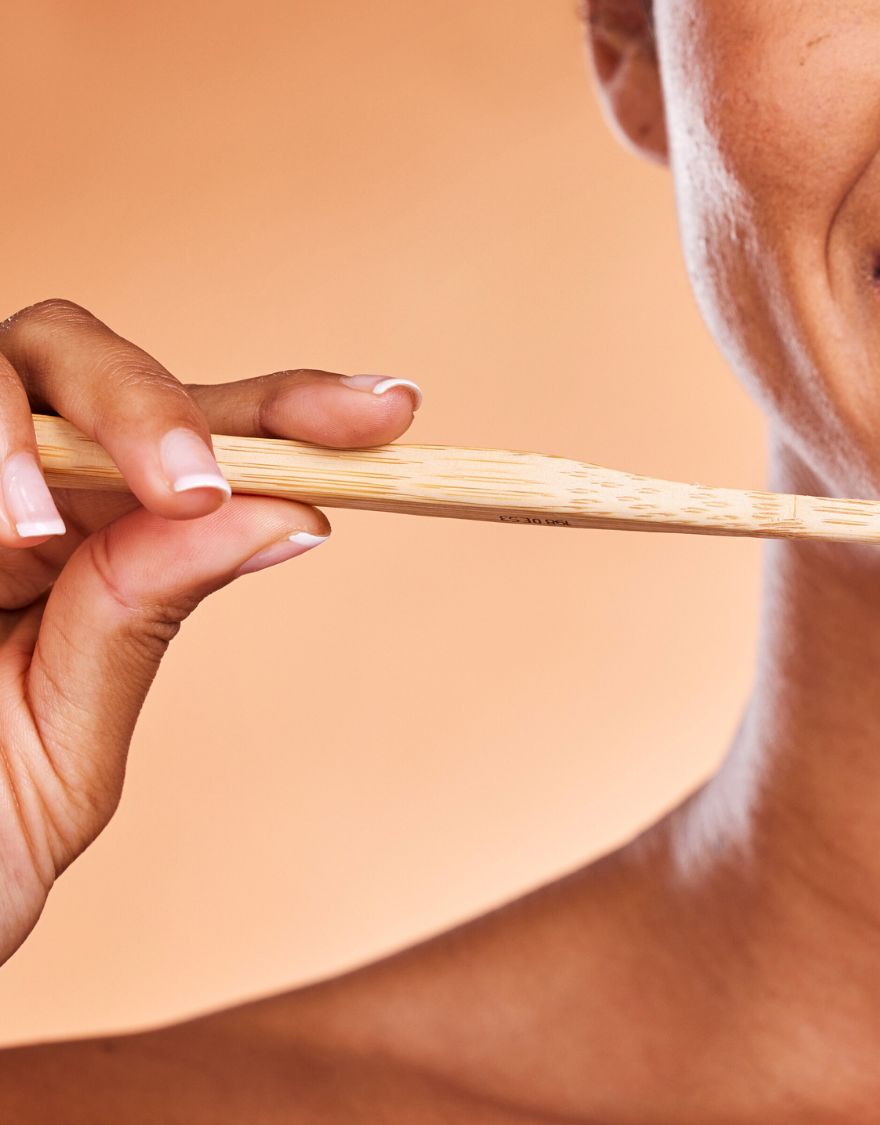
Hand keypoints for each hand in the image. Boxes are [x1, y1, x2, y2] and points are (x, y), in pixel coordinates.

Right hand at [0, 299, 420, 960]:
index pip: (197, 439)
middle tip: (191, 487)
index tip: (392, 411)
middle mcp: (5, 497)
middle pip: (74, 353)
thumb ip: (138, 618)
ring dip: (22, 440)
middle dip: (148, 403)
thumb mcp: (59, 747)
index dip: (293, 406)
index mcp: (76, 544)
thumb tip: (294, 512)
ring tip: (27, 547)